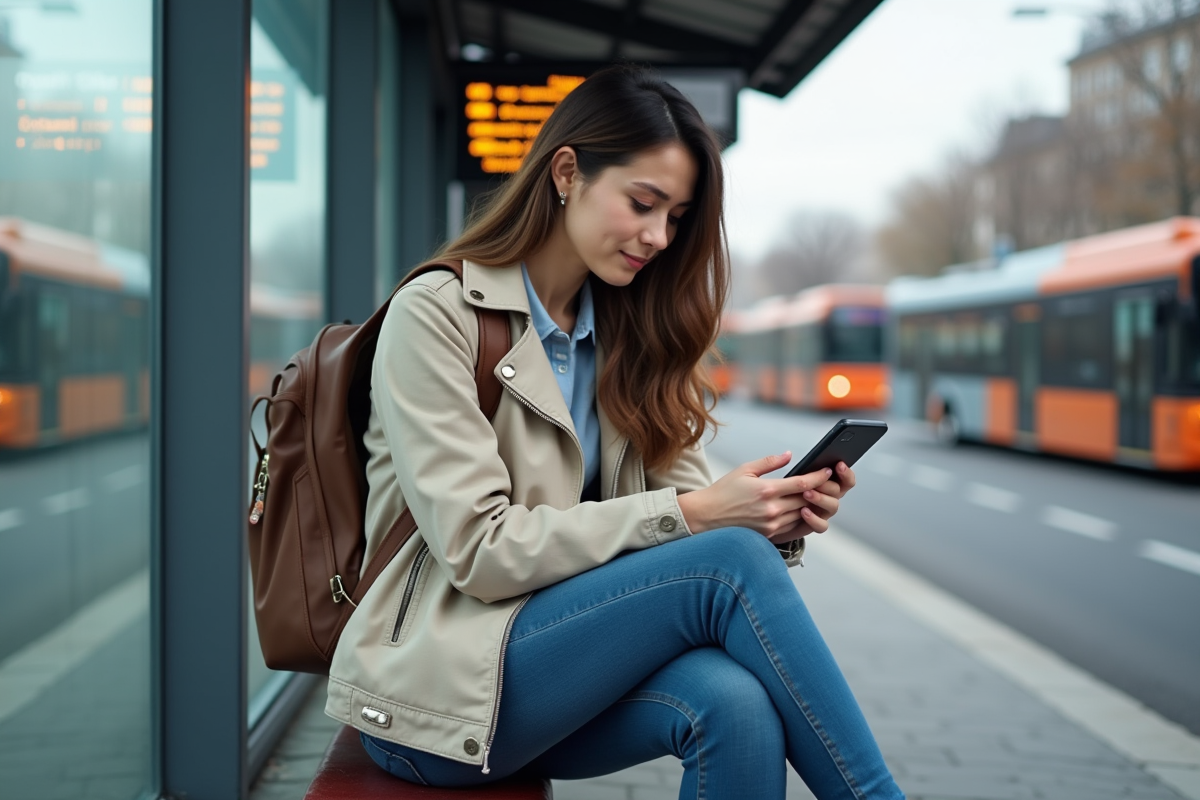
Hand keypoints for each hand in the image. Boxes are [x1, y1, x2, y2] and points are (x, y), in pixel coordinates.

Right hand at [677, 453, 853, 539]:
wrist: (705, 517)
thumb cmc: (723, 491)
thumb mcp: (744, 470)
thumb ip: (769, 462)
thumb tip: (790, 455)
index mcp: (766, 490)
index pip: (802, 483)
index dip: (818, 476)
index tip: (828, 470)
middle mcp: (772, 510)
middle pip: (807, 500)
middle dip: (820, 490)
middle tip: (829, 481)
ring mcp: (771, 526)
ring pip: (803, 515)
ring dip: (813, 505)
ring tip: (819, 494)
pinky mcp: (769, 537)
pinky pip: (794, 528)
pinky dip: (802, 518)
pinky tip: (805, 510)